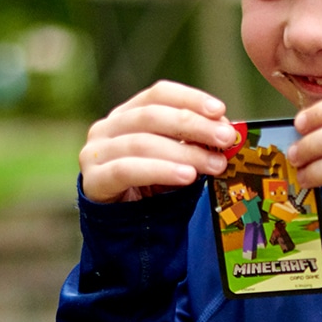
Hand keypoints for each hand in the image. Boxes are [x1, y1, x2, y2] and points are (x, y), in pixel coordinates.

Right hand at [79, 81, 236, 203]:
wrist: (125, 227)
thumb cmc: (153, 187)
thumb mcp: (176, 160)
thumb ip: (195, 144)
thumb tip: (228, 133)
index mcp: (128, 114)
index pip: (159, 94)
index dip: (190, 99)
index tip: (219, 110)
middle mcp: (107, 128)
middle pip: (152, 116)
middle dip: (194, 126)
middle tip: (226, 138)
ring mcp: (96, 153)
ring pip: (142, 143)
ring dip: (184, 153)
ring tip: (214, 164)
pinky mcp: (94, 180)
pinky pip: (128, 171)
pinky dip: (160, 171)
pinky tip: (186, 176)